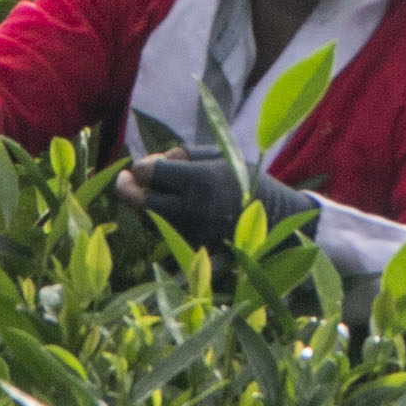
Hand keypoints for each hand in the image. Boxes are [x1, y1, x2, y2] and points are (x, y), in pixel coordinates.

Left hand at [117, 150, 310, 259]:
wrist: (280, 222)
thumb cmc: (250, 182)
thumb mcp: (223, 156)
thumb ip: (185, 154)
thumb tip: (149, 163)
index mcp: (198, 180)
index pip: (149, 173)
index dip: (141, 167)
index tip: (144, 165)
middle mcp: (190, 208)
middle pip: (140, 201)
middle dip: (127, 188)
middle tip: (125, 180)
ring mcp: (190, 233)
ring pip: (150, 220)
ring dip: (145, 204)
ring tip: (157, 193)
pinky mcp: (193, 250)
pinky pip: (165, 237)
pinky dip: (160, 223)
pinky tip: (168, 214)